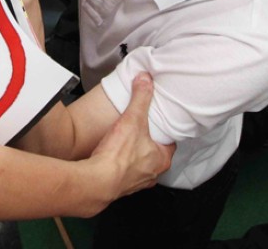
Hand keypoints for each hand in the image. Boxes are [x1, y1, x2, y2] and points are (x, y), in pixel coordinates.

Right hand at [89, 74, 173, 198]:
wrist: (97, 181)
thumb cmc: (119, 155)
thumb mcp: (133, 118)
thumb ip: (140, 97)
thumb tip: (145, 79)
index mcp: (161, 160)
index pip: (169, 144)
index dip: (163, 133)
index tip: (158, 125)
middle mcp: (152, 175)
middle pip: (154, 156)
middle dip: (147, 145)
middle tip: (139, 132)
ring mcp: (136, 183)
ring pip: (139, 167)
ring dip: (133, 158)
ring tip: (123, 144)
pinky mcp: (120, 188)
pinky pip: (123, 175)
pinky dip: (119, 167)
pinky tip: (111, 158)